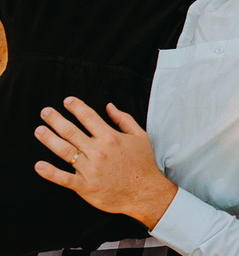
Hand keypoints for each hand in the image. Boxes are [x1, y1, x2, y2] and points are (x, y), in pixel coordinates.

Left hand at [34, 97, 176, 227]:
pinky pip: (64, 178)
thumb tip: (109, 106)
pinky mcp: (86, 186)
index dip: (76, 107)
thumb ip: (124, 119)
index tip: (67, 101)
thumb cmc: (142, 163)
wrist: (145, 192)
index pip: (89, 117)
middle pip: (71, 131)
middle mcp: (98, 151)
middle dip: (56, 120)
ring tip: (39, 130)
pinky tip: (38, 165)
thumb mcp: (140, 136)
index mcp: (111, 137)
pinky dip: (50, 172)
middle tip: (45, 112)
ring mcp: (91, 169)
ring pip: (65, 151)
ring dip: (49, 139)